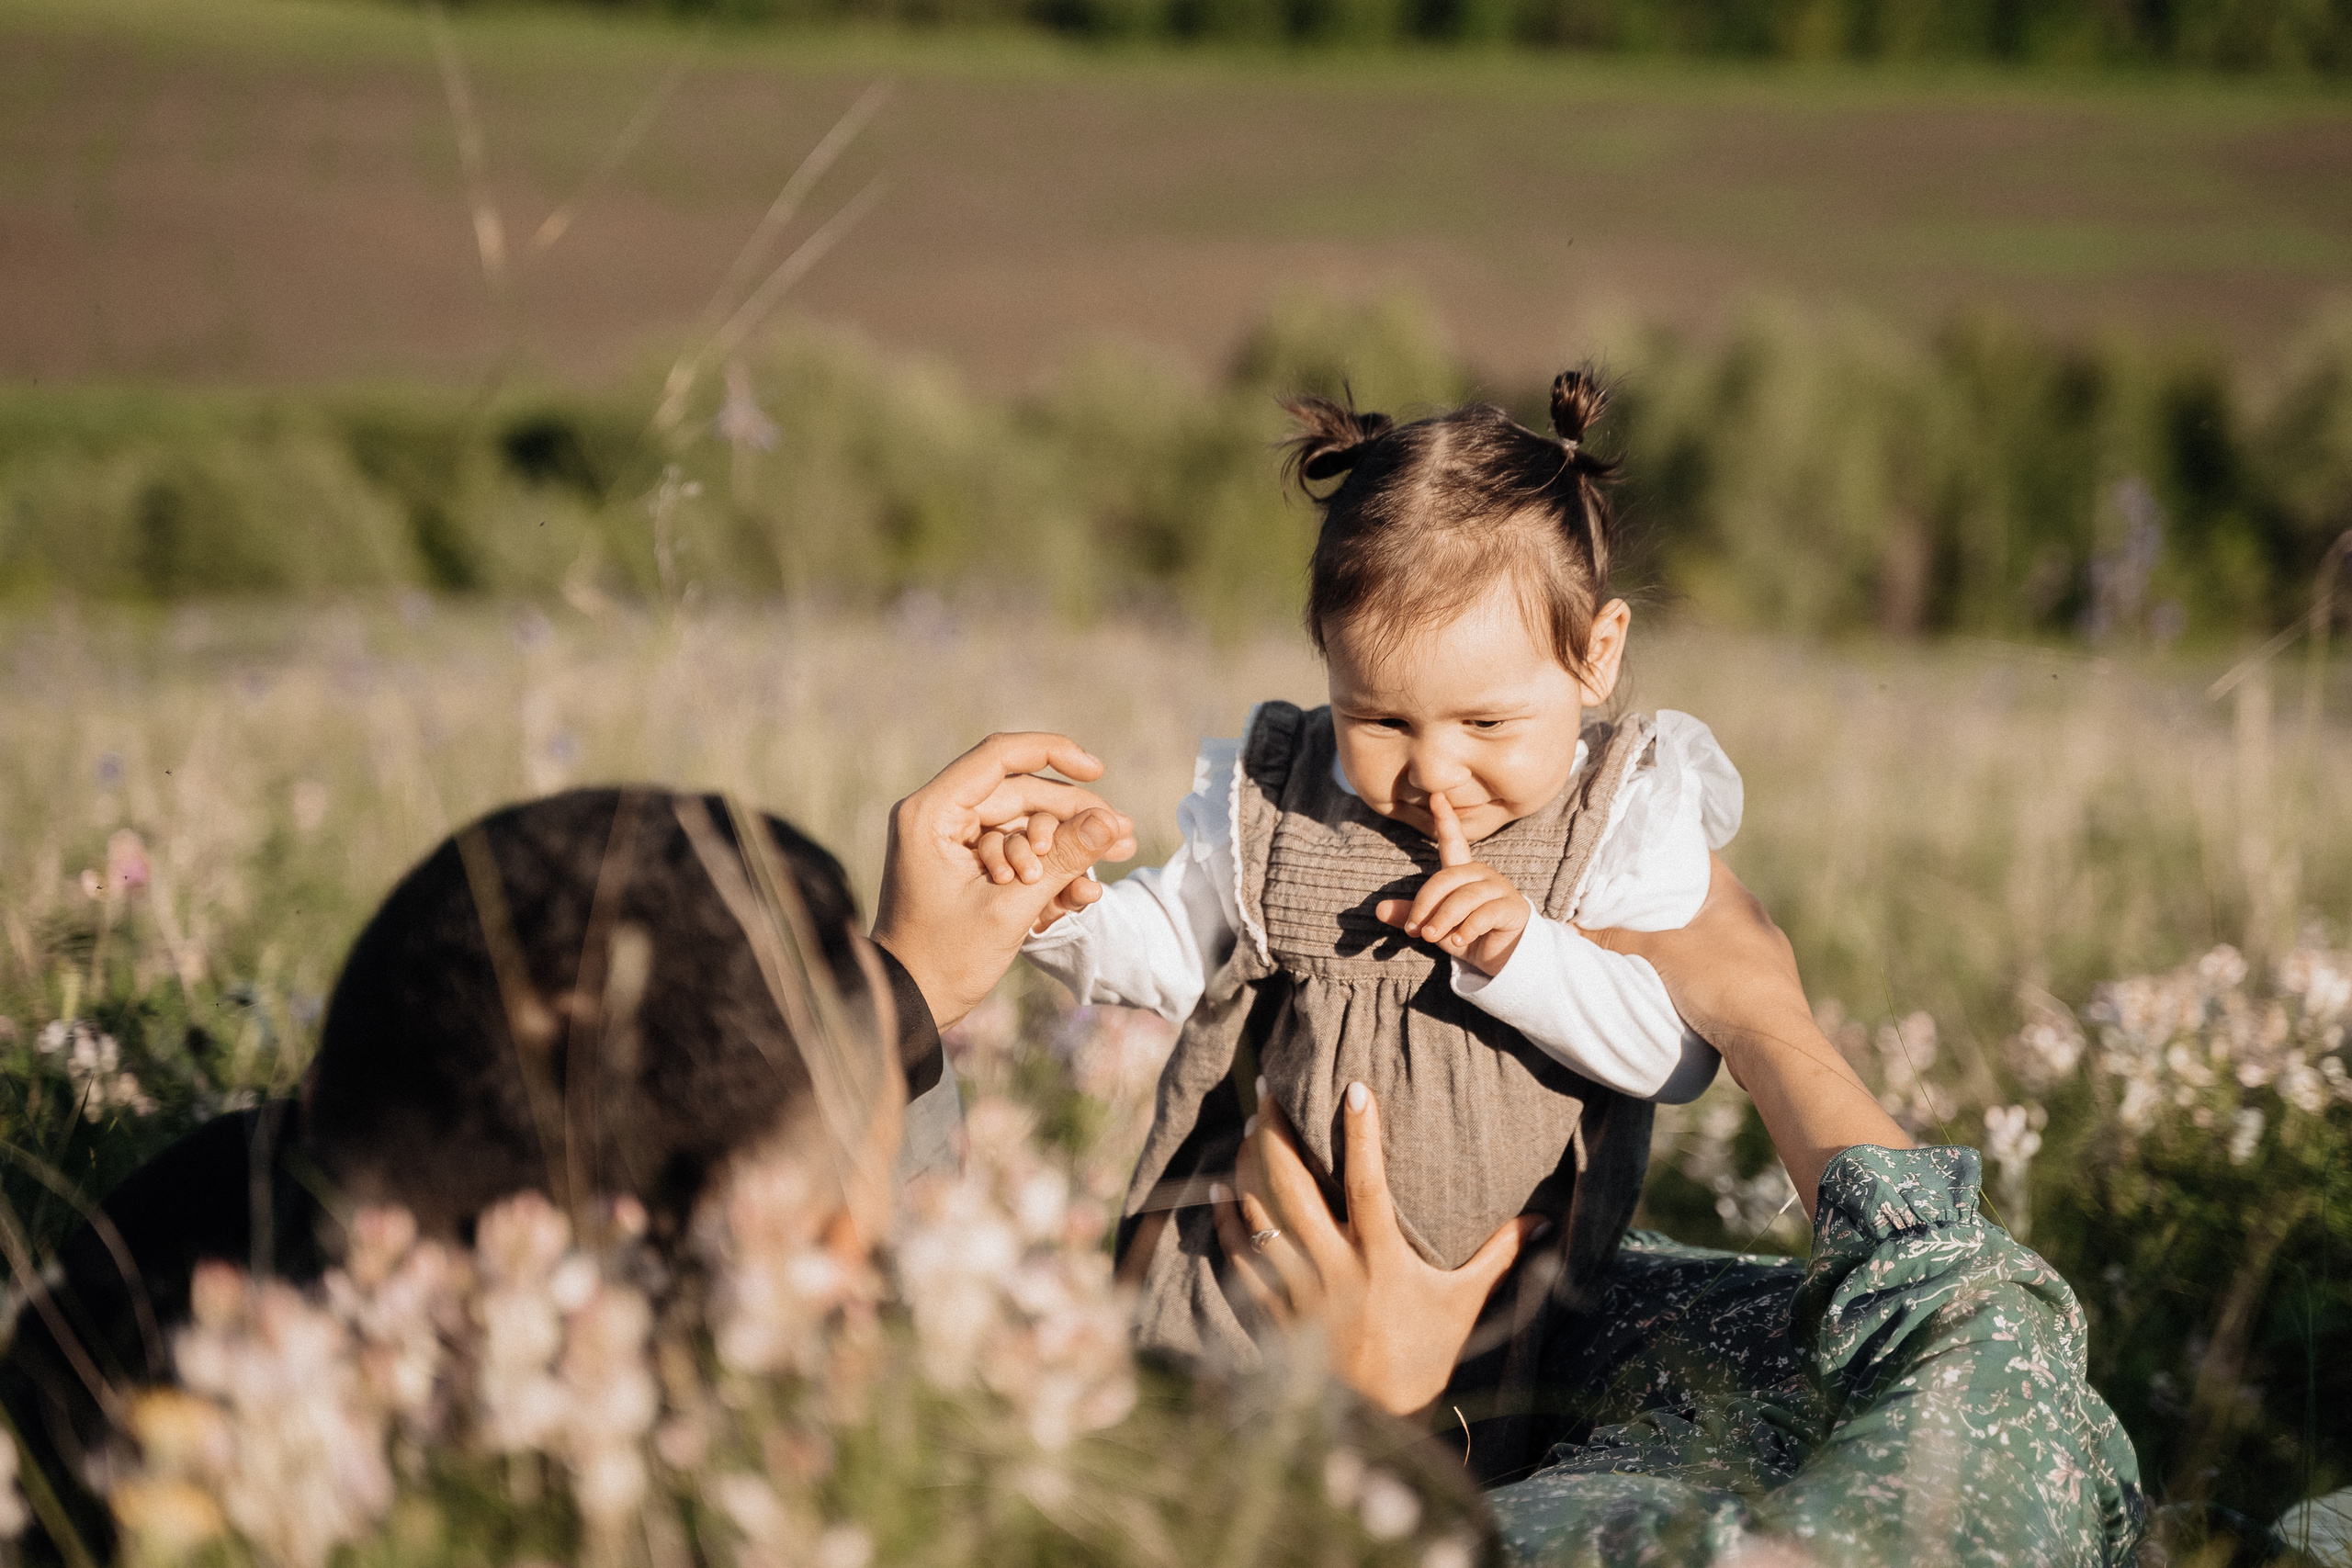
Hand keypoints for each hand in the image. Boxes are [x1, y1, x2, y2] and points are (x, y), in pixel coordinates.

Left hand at [871, 732, 1137, 1029]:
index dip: (1053, 753)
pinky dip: (1047, 868)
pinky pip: (1017, 851)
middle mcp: (940, 816)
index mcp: (933, 813)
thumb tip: (1112, 822)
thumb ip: (1063, 859)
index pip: (999, 757)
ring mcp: (954, 840)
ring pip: (1025, 824)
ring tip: (1114, 862)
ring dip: (1066, 846)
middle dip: (1073, 816)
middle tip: (1123, 835)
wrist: (913, 1004)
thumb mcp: (1012, 908)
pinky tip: (1082, 890)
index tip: (1097, 769)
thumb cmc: (946, 959)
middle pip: (1021, 793)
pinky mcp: (967, 865)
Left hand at [1210, 1083, 1543, 1418]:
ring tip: (1246, 1126)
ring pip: (1260, 1215)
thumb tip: (1542, 1218)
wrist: (1377, 1421)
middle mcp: (1335, 1269)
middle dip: (1276, 1134)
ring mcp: (1299, 1290)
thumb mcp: (1464, 1302)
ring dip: (1248, 1167)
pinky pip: (1241, 1256)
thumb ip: (1497, 1255)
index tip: (1354, 1088)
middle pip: (1294, 1188)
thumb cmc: (1424, 1353)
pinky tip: (1222, 1189)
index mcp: (1382, 1261)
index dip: (1361, 1135)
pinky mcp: (1273, 1309)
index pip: (1369, 1185)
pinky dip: (1229, 1220)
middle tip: (1269, 1090)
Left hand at [1374, 793, 1529, 974]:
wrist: (1502, 959)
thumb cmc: (1467, 935)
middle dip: (1426, 904)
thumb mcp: (1435, 926)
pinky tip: (1458, 940)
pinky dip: (1467, 928)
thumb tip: (1379, 909)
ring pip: (1464, 898)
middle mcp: (1482, 874)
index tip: (1436, 796)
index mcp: (1463, 872)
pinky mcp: (1513, 908)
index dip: (1445, 819)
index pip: (1453, 841)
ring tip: (1432, 938)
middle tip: (1416, 930)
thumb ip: (1411, 915)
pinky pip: (1484, 914)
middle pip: (1447, 878)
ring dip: (1443, 919)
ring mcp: (1500, 889)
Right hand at [1587, 856, 1908, 1215]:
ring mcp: (1768, 955)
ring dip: (1691, 942)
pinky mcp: (1769, 989)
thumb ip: (1616, 939)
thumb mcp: (1660, 955)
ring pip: (1719, 937)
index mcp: (1736, 897)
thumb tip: (1570, 928)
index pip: (1699, 859)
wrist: (1773, 1043)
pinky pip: (1729, 968)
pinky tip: (1686, 985)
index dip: (1667, 856)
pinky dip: (1706, 971)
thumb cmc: (1722, 984)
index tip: (1637, 861)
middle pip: (1706, 900)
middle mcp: (1757, 920)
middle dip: (1671, 904)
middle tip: (1633, 905)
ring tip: (1654, 947)